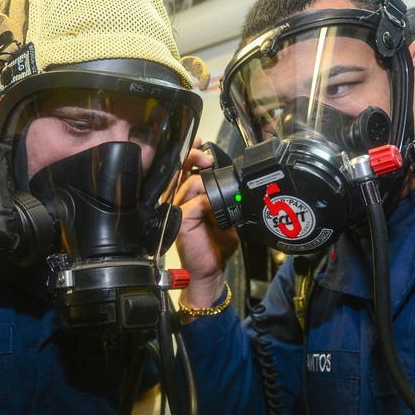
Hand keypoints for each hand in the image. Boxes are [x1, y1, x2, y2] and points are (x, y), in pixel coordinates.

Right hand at [174, 137, 240, 308]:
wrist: (211, 270)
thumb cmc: (216, 246)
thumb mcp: (226, 216)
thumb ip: (226, 199)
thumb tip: (236, 184)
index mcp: (189, 198)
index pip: (184, 170)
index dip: (190, 154)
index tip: (201, 144)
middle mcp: (179, 202)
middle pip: (181, 170)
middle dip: (194, 158)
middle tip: (207, 160)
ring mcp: (177, 211)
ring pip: (188, 183)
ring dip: (205, 183)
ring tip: (218, 192)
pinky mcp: (180, 222)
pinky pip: (193, 203)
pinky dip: (207, 203)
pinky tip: (215, 209)